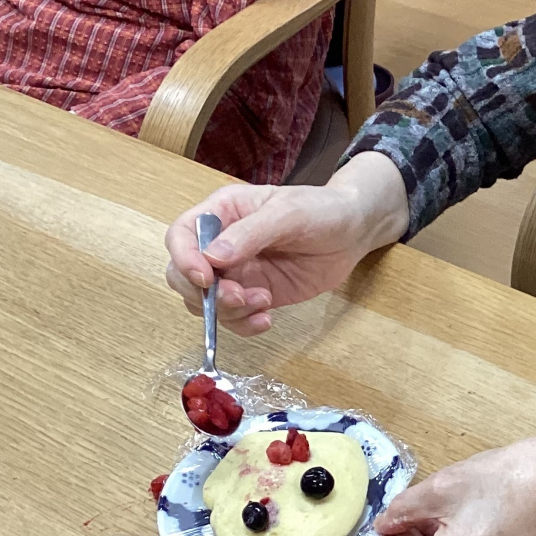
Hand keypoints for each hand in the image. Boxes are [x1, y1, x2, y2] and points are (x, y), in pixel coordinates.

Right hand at [162, 153, 407, 334]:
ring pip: (205, 302)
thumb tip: (213, 258)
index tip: (204, 278)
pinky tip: (266, 319)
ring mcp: (237, 273)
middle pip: (183, 274)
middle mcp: (221, 244)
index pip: (181, 235)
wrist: (354, 232)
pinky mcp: (255, 295)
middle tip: (237, 297)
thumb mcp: (288, 213)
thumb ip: (250, 233)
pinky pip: (233, 318)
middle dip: (203, 293)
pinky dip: (243, 325)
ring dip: (227, 311)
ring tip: (264, 302)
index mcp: (222, 213)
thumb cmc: (321, 210)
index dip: (184, 258)